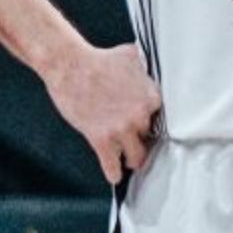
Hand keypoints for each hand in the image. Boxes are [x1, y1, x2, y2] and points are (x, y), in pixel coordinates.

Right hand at [45, 43, 161, 184]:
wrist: (70, 65)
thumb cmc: (99, 58)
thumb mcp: (133, 57)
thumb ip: (148, 68)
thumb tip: (153, 70)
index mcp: (152, 96)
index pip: (162, 118)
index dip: (151, 121)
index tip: (148, 126)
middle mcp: (141, 115)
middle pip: (148, 136)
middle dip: (142, 137)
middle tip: (137, 141)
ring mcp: (121, 129)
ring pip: (137, 156)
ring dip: (134, 159)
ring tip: (131, 161)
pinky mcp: (101, 139)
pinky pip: (112, 165)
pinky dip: (114, 173)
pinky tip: (115, 176)